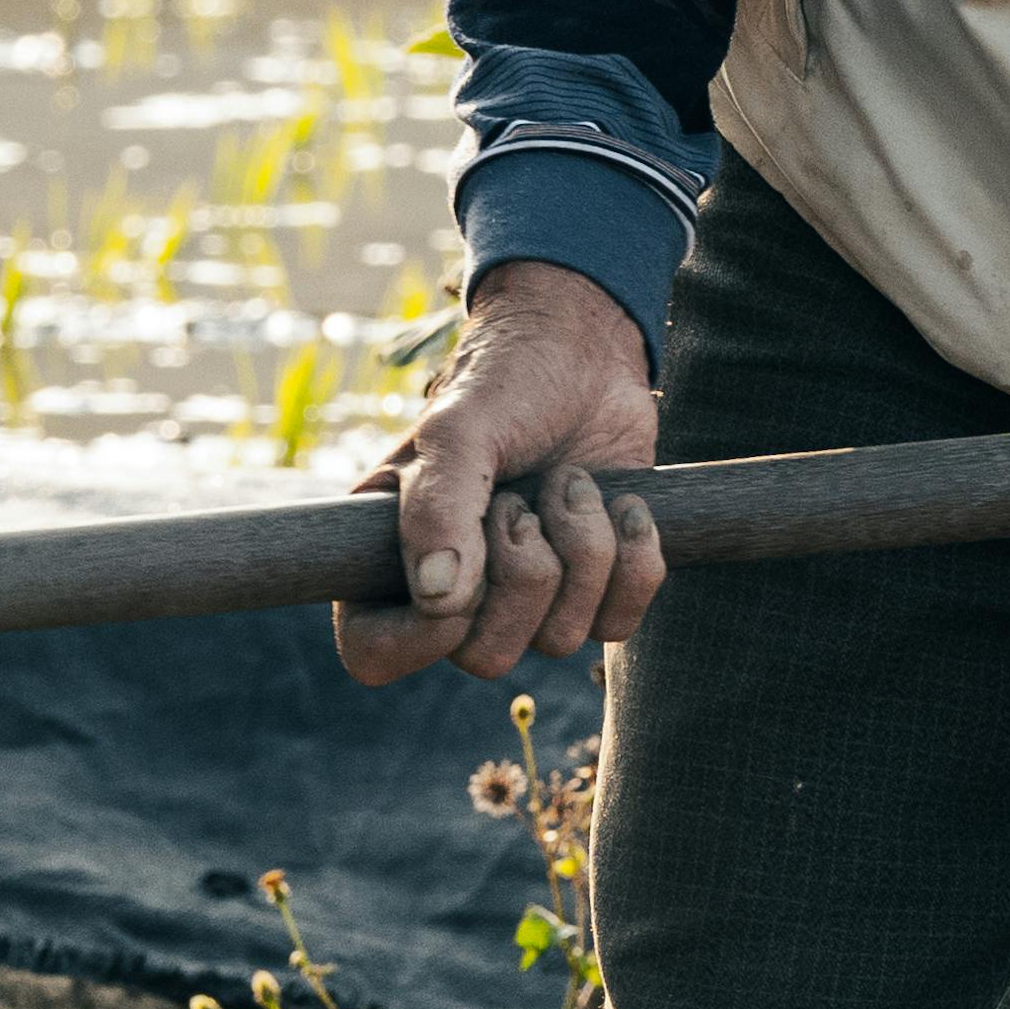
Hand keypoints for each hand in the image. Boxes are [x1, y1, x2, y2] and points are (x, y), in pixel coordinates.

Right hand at [341, 260, 669, 681]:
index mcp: (393, 555)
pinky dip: (633, 561)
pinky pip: (619, 625)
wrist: (585, 351)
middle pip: (486, 657)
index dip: (424, 635)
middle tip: (520, 498)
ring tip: (567, 480)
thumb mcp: (457, 429)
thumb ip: (438, 506)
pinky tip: (624, 505)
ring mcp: (527, 594)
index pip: (377, 656)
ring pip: (560, 641)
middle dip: (523, 573)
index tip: (462, 563)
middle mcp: (455, 589)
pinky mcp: (593, 587)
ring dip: (580, 548)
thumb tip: (438, 599)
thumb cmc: (503, 382)